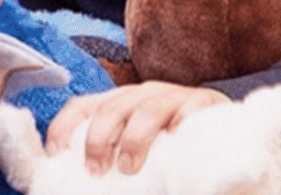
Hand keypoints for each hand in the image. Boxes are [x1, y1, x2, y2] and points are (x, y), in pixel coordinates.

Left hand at [47, 81, 229, 175]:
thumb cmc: (172, 148)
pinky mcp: (205, 102)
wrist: (225, 134)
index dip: (64, 126)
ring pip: (146, 109)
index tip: (56, 153)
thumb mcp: (138, 152)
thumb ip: (114, 161)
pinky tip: (176, 139)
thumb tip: (87, 185)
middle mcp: (142, 94)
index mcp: (120, 103)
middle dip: (98, 139)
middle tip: (96, 170)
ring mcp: (174, 96)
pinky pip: (191, 107)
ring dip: (133, 139)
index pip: (82, 106)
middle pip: (111, 107)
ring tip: (128, 167)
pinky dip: (181, 121)